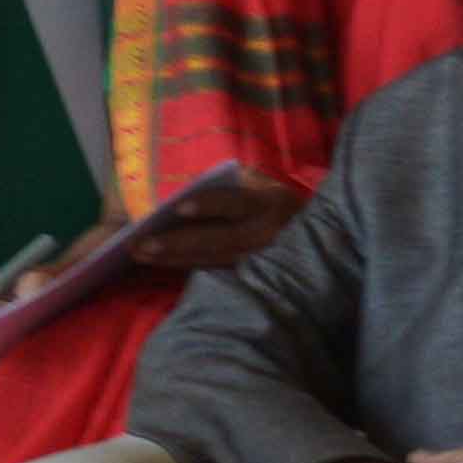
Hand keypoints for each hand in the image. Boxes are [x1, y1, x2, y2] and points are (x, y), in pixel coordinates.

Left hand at [128, 172, 304, 274]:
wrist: (324, 237)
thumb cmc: (275, 202)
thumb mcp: (261, 186)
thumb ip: (232, 187)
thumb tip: (183, 194)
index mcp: (268, 201)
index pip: (235, 202)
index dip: (209, 204)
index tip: (179, 208)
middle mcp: (267, 231)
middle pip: (217, 239)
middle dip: (175, 243)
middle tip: (139, 245)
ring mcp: (263, 259)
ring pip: (213, 260)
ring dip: (174, 259)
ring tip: (141, 255)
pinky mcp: (257, 276)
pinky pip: (217, 272)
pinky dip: (188, 268)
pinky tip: (162, 265)